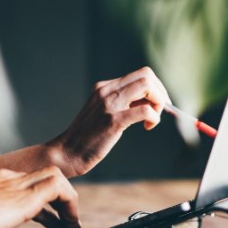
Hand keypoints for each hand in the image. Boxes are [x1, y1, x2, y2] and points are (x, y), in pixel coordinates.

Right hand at [47, 66, 168, 176]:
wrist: (68, 152)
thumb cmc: (89, 137)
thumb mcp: (104, 111)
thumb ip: (123, 103)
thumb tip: (152, 101)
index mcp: (104, 87)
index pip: (140, 74)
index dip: (155, 88)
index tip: (156, 104)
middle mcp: (106, 90)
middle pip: (146, 75)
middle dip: (160, 92)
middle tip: (158, 111)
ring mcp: (109, 104)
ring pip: (147, 86)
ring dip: (158, 102)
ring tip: (152, 120)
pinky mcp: (113, 120)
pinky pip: (145, 110)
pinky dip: (154, 117)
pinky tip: (147, 126)